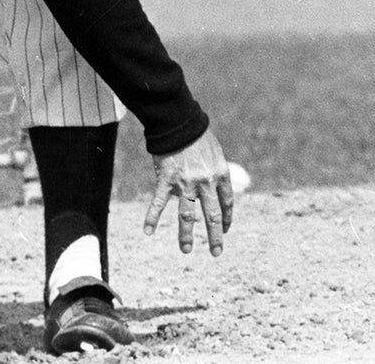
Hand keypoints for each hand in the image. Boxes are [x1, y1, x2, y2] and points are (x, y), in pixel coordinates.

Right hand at [143, 127, 234, 256]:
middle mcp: (205, 182)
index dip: (226, 219)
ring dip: (186, 235)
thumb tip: (214, 187)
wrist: (178, 121)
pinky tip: (147, 231)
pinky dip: (152, 217)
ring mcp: (185, 183)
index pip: (227, 203)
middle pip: (212, 216)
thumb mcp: (215, 152)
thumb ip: (215, 171)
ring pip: (187, 215)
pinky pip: (158, 202)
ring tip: (187, 250)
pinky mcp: (166, 179)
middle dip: (215, 236)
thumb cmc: (197, 134)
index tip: (225, 229)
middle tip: (217, 252)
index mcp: (220, 174)